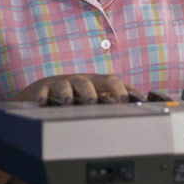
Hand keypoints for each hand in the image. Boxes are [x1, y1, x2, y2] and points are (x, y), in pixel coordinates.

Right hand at [16, 73, 143, 105]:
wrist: (48, 88)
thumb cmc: (79, 91)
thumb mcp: (98, 91)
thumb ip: (118, 94)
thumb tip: (141, 98)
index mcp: (96, 82)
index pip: (110, 81)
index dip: (119, 90)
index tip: (126, 101)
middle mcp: (80, 80)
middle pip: (87, 82)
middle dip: (90, 92)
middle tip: (93, 102)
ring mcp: (62, 83)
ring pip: (65, 85)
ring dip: (67, 93)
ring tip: (69, 102)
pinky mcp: (45, 88)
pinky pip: (43, 91)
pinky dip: (42, 96)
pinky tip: (42, 103)